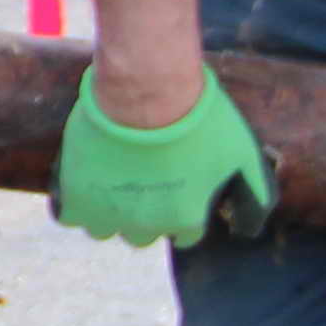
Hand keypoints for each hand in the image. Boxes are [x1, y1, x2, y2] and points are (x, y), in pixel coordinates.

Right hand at [54, 69, 273, 246]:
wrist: (149, 91)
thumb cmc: (199, 119)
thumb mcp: (243, 155)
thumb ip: (255, 196)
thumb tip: (251, 228)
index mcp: (186, 219)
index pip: (186, 234)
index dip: (181, 209)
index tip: (177, 186)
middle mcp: (147, 225)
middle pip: (143, 234)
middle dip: (144, 212)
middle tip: (143, 177)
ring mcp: (108, 212)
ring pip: (103, 229)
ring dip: (107, 211)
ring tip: (109, 179)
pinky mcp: (76, 194)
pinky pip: (69, 216)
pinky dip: (73, 203)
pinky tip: (81, 182)